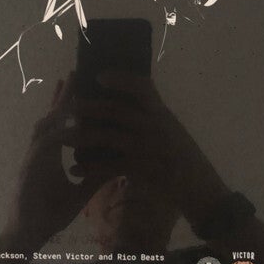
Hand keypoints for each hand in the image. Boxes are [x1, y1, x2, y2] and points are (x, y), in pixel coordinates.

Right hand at [0, 73, 117, 250]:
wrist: (27, 237)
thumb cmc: (48, 215)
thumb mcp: (79, 194)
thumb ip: (94, 178)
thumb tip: (116, 166)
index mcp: (49, 154)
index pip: (60, 123)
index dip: (66, 104)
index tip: (78, 85)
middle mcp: (39, 151)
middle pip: (51, 117)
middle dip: (62, 95)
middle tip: (74, 73)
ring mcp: (32, 158)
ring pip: (45, 125)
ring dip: (57, 107)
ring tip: (69, 87)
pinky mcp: (28, 170)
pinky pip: (43, 147)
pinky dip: (56, 135)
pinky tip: (67, 125)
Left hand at [68, 71, 230, 228]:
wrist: (200, 188)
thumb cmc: (183, 154)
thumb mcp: (172, 127)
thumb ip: (151, 113)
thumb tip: (124, 97)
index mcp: (162, 113)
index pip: (142, 87)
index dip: (120, 79)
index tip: (99, 75)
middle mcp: (156, 126)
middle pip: (117, 111)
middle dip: (89, 108)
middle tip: (68, 106)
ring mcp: (149, 148)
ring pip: (109, 137)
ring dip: (84, 136)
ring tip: (63, 137)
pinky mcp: (143, 170)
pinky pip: (111, 166)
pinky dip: (91, 167)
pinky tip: (75, 168)